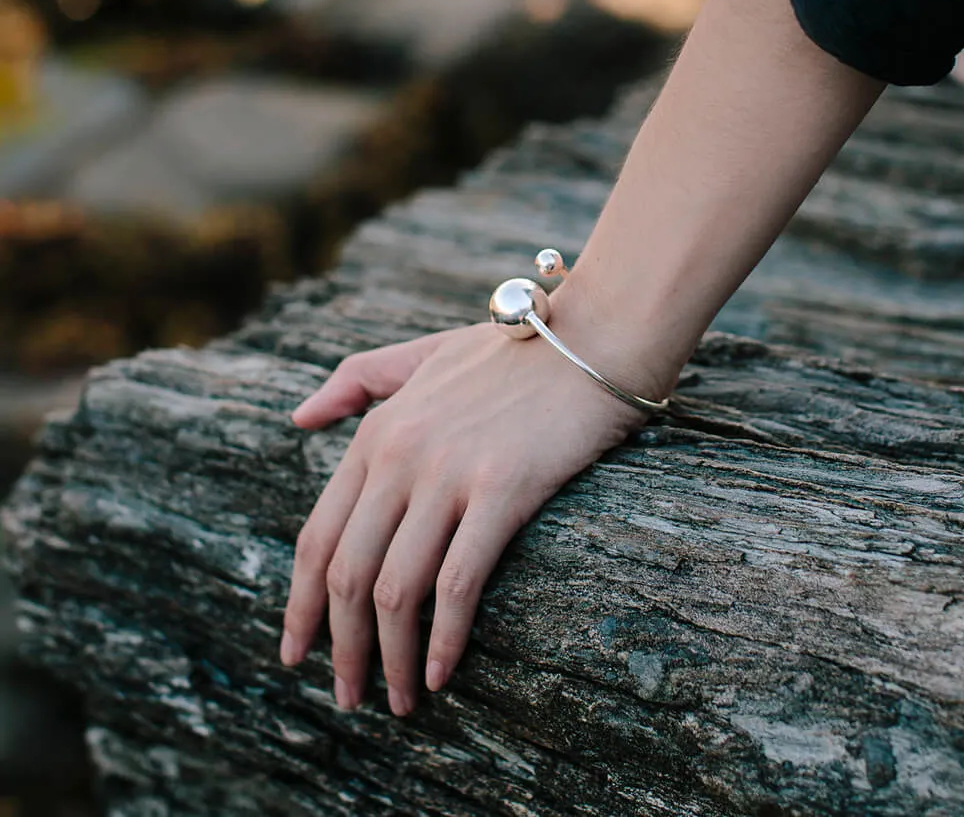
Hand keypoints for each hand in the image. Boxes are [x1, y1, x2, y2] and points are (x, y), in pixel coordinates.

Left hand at [279, 315, 647, 715]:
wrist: (592, 338)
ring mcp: (449, 473)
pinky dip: (444, 641)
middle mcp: (400, 454)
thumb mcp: (423, 353)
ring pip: (395, 589)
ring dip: (388, 658)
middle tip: (347, 697)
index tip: (295, 651)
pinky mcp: (502, 491)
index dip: (300, 602)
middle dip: (340, 647)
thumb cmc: (513, 351)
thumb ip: (358, 379)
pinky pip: (458, 584)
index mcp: (377, 431)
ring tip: (398, 702)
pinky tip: (442, 674)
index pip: (318, 534)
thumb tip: (297, 417)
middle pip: (347, 573)